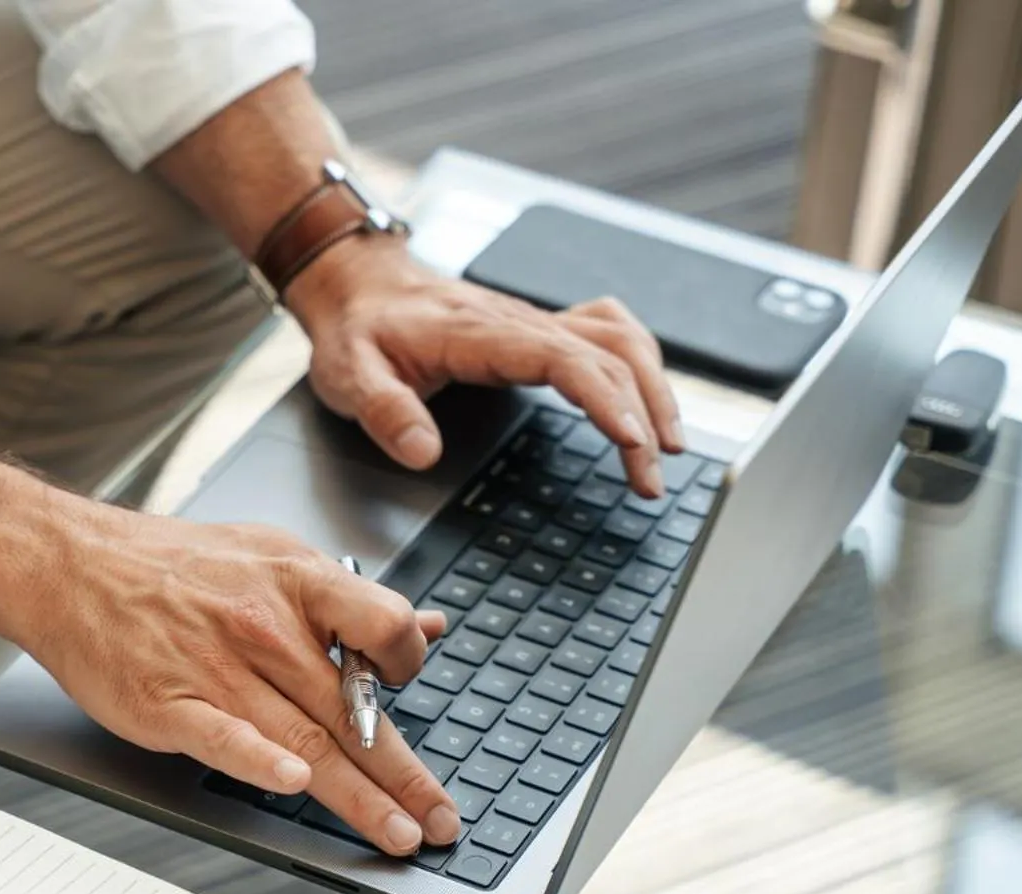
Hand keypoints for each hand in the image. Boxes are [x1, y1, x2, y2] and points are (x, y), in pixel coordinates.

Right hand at [14, 505, 460, 855]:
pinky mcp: (168, 703)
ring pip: (303, 739)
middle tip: (442, 820)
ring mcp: (216, 668)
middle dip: (406, 774)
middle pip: (351, 711)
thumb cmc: (169, 565)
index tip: (413, 693)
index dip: (409, 663)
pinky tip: (292, 785)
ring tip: (397, 833)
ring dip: (358, 795)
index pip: (383, 626)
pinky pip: (223, 737)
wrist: (70, 563)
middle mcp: (264, 627)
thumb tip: (425, 625)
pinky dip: (258, 760)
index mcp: (296, 584)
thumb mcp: (270, 556)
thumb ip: (347, 601)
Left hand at [283, 236, 685, 494]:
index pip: (563, 359)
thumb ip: (386, 412)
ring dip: (655, 388)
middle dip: (643, 415)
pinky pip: (608, 331)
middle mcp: (519, 320)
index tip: (632, 439)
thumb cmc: (359, 330)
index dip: (605, 397)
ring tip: (669, 447)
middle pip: (609, 354)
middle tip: (651, 479)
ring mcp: (535, 321)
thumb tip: (422, 452)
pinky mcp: (540, 329)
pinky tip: (648, 397)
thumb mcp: (351, 374)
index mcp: (480, 332)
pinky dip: (639, 363)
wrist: (359, 285)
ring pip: (621, 339)